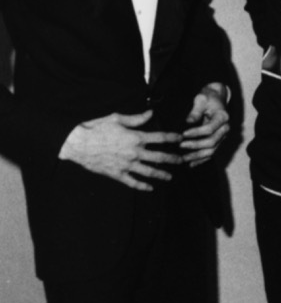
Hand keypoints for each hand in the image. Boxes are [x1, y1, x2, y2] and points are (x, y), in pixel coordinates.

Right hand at [58, 110, 181, 190]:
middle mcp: (134, 152)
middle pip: (160, 157)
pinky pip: (132, 182)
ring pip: (149, 172)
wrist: (77, 143)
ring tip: (170, 177)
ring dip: (161, 174)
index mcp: (136, 137)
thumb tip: (151, 113)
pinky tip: (150, 188)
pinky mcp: (116, 174)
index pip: (160, 137)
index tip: (180, 138)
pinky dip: (142, 186)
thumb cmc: (96, 128)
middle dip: (173, 159)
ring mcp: (126, 165)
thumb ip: (136, 118)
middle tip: (182, 161)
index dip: (172, 138)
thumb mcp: (117, 119)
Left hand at [181, 83, 230, 165]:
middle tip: (181, 146)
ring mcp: (223, 136)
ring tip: (183, 159)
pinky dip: (201, 160)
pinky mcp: (219, 141)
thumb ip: (196, 111)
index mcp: (223, 117)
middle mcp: (225, 128)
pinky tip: (191, 164)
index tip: (183, 134)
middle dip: (195, 146)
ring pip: (212, 151)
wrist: (217, 98)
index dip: (196, 133)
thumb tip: (188, 122)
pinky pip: (211, 153)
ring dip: (197, 156)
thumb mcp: (201, 99)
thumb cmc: (208, 97)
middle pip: (212, 142)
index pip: (210, 129)